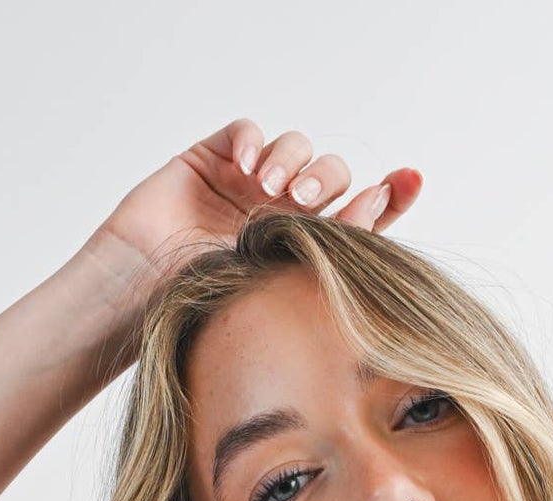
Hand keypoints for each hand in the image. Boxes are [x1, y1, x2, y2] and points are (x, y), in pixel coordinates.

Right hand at [88, 118, 422, 301]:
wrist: (141, 302)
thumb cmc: (204, 317)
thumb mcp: (280, 296)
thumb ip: (329, 258)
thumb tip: (380, 211)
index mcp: (306, 251)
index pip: (359, 215)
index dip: (388, 195)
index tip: (411, 179)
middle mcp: (282, 216)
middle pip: (332, 174)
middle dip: (329, 181)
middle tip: (307, 204)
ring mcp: (249, 186)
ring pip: (297, 148)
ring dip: (295, 160)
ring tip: (274, 190)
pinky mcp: (215, 161)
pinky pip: (249, 132)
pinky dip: (258, 140)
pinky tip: (251, 167)